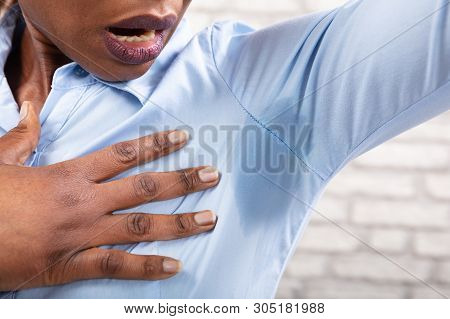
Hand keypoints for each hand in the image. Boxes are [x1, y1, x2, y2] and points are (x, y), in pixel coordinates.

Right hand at [0, 102, 219, 291]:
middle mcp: (85, 202)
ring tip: (209, 219)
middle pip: (144, 188)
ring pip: (141, 226)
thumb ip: (24, 135)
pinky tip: (175, 266)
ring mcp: (83, 234)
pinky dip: (147, 267)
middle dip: (182, 180)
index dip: (158, 145)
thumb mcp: (1, 160)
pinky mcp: (72, 264)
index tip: (184, 138)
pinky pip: (117, 266)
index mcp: (70, 174)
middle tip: (212, 176)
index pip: (125, 154)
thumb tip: (32, 107)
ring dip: (178, 222)